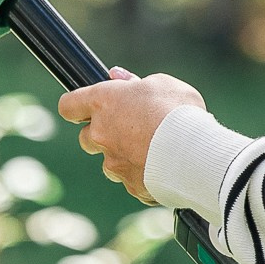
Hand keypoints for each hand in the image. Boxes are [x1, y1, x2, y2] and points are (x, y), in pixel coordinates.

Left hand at [58, 67, 203, 204]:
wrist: (196, 154)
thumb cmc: (179, 112)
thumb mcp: (162, 83)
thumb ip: (134, 82)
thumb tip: (118, 77)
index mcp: (103, 102)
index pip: (68, 105)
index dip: (76, 106)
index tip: (88, 107)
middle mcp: (101, 134)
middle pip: (86, 137)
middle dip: (102, 134)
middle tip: (130, 127)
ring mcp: (113, 163)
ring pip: (109, 161)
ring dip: (123, 156)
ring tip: (153, 149)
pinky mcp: (130, 185)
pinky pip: (132, 179)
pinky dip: (143, 174)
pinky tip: (165, 165)